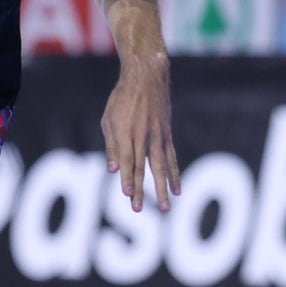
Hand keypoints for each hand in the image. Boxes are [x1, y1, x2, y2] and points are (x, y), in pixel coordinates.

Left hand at [101, 53, 179, 212]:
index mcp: (126, 132)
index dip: (126, 177)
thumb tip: (113, 169)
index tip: (126, 193)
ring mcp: (157, 136)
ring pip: (160, 167)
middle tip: (136, 209)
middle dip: (139, 189)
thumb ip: (112, 145)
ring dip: (161, 189)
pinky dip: (174, 175)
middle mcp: (143, 136)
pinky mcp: (167, 135)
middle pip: (141, 167)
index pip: (126, 159)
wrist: (147, 77)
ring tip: (165, 208)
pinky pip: (171, 158)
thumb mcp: (109, 118)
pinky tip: (177, 190)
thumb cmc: (122, 98)